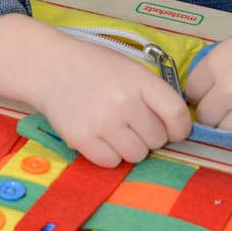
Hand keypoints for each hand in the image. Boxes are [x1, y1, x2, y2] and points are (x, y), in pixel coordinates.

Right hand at [32, 37, 192, 167]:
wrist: (51, 67)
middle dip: (150, 135)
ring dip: (131, 147)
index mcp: (140, 80)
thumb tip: (177, 130)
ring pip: (136, 155)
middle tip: (133, 123)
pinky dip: (109, 154)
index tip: (174, 130)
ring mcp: (102, 122)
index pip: (176, 115)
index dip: (180, 128)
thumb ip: (153, 95)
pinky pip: (111, 163)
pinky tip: (101, 136)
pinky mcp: (81, 139)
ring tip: (116, 129)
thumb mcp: (130, 70)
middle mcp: (123, 102)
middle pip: (157, 140)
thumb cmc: (96, 68)